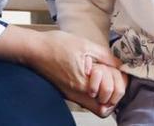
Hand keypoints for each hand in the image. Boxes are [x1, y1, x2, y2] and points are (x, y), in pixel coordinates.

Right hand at [0, 28, 122, 116]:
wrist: (34, 49)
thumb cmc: (55, 45)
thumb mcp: (85, 45)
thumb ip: (105, 57)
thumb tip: (120, 65)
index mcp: (82, 83)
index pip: (109, 98)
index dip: (118, 85)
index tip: (117, 73)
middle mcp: (76, 94)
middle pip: (103, 108)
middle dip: (113, 92)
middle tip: (112, 76)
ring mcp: (71, 95)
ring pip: (95, 105)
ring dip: (103, 92)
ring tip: (103, 75)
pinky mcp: (67, 92)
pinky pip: (85, 99)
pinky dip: (94, 90)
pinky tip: (93, 75)